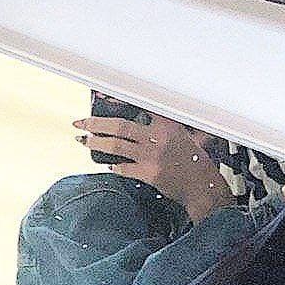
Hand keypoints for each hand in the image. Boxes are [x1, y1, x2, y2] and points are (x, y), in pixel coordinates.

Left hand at [73, 115, 232, 222]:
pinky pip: (122, 168)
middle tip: (81, 123)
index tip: (102, 96)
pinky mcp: (148, 174)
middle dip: (95, 123)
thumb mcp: (190, 137)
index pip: (138, 105)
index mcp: (168, 125)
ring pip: (115, 146)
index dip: (117, 100)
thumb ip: (171, 128)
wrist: (202, 188)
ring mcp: (151, 156)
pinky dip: (113, 166)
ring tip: (84, 141)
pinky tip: (108, 166)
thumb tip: (154, 119)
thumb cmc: (198, 164)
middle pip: (119, 126)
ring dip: (95, 143)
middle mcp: (158, 138)